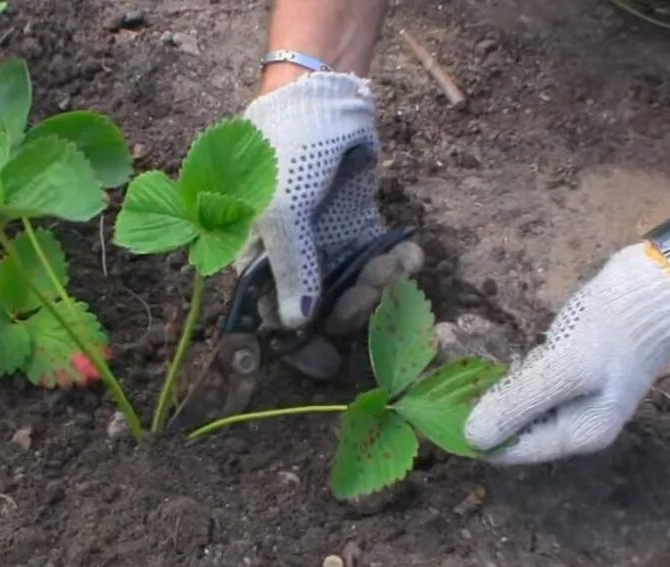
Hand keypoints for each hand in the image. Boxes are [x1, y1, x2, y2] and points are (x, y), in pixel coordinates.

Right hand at [237, 72, 416, 329]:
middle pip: (324, 311)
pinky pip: (381, 262)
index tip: (326, 366)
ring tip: (396, 264)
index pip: (274, 319)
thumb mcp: (282, 214)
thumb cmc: (288, 152)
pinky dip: (400, 263)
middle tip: (375, 289)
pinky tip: (410, 253)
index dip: (299, 346)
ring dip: (382, 285)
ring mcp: (328, 244)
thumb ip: (293, 271)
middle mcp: (294, 258)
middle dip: (355, 308)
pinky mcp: (361, 229)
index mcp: (260, 259)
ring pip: (358, 290)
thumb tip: (295, 327)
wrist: (326, 98)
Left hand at [464, 243, 669, 464]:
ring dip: (498, 390)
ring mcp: (576, 398)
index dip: (478, 433)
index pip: (513, 450)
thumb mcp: (562, 369)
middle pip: (516, 429)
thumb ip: (518, 404)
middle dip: (487, 409)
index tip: (445, 408)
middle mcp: (577, 423)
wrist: (654, 286)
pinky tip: (510, 358)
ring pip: (521, 404)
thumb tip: (472, 439)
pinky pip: (532, 383)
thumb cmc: (610, 330)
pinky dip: (516, 373)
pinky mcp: (572, 372)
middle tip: (458, 381)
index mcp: (579, 434)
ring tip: (477, 369)